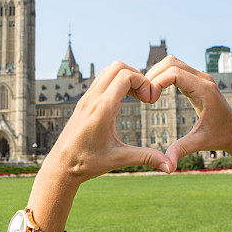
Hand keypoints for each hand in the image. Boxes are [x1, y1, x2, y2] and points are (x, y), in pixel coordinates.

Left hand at [40, 61, 172, 185]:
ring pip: (108, 70)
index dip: (143, 82)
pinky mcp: (84, 101)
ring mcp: (86, 98)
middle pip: (117, 66)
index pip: (125, 76)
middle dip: (136, 76)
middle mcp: (92, 99)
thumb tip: (170, 165)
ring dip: (126, 77)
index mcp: (102, 110)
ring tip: (136, 97)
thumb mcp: (118, 160)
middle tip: (145, 97)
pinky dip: (116, 82)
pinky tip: (123, 101)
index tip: (150, 100)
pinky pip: (102, 80)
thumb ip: (146, 158)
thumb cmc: (87, 163)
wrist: (60, 165)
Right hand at [145, 56, 231, 171]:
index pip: (174, 72)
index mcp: (204, 90)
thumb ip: (181, 150)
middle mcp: (203, 79)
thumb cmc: (220, 137)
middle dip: (154, 75)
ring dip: (157, 74)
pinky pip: (175, 70)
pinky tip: (155, 93)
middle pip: (171, 62)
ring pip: (172, 63)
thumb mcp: (199, 143)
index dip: (157, 82)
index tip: (149, 100)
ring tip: (147, 95)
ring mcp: (200, 78)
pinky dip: (162, 77)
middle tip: (144, 96)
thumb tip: (167, 166)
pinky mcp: (196, 81)